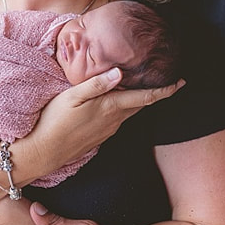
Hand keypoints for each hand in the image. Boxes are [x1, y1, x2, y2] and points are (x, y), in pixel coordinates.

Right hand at [25, 68, 182, 172]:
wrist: (43, 152)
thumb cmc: (54, 121)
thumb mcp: (72, 97)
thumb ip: (96, 85)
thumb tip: (120, 72)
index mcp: (110, 107)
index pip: (145, 97)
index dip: (165, 91)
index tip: (181, 82)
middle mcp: (114, 120)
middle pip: (141, 105)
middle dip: (157, 94)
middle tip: (170, 82)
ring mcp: (107, 131)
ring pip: (130, 113)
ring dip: (141, 101)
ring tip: (146, 87)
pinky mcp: (100, 137)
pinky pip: (119, 120)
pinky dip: (126, 109)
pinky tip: (119, 103)